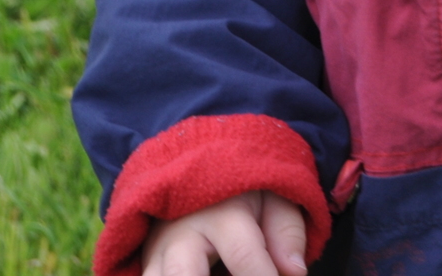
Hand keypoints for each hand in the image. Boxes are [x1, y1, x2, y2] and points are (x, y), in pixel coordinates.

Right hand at [140, 191, 305, 275]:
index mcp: (221, 212)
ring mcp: (155, 253)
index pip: (243, 255)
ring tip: (219, 275)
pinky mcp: (145, 266)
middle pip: (183, 273)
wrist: (198, 175)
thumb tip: (295, 273)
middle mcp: (181, 234)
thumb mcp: (274, 199)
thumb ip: (287, 232)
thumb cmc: (243, 192)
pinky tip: (210, 274)